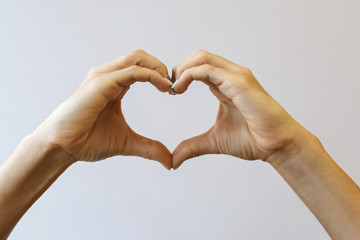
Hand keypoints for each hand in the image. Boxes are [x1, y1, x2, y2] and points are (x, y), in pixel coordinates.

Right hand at [33, 49, 172, 168]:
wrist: (62, 146)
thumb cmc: (87, 141)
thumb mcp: (127, 143)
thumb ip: (149, 148)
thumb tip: (169, 162)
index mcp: (115, 86)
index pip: (141, 68)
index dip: (159, 75)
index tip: (173, 91)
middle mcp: (109, 77)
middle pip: (141, 57)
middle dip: (161, 67)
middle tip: (174, 85)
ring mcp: (104, 77)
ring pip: (137, 58)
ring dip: (158, 67)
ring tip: (170, 85)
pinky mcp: (101, 83)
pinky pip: (132, 72)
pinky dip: (151, 75)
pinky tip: (164, 87)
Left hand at [171, 49, 303, 168]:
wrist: (276, 145)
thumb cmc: (253, 140)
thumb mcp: (214, 141)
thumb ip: (193, 147)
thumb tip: (174, 160)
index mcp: (225, 85)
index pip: (199, 67)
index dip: (181, 75)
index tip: (171, 92)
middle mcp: (230, 76)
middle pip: (198, 56)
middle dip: (179, 68)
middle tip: (169, 88)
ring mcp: (235, 76)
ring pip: (201, 57)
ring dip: (182, 69)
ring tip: (173, 87)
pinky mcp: (238, 82)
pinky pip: (207, 69)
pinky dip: (188, 75)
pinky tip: (179, 88)